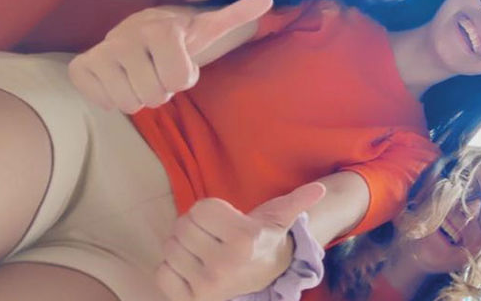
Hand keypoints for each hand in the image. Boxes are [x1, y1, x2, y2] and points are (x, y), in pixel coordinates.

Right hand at [69, 0, 272, 112]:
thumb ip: (235, 16)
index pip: (178, 80)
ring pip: (128, 103)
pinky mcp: (81, 66)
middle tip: (156, 70)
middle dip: (160, 89)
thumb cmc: (177, 38)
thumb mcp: (207, 28)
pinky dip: (112, 98)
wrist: (136, 31)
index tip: (178, 63)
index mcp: (161, 29)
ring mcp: (101, 51)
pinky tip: (118, 78)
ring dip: (138, 95)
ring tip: (139, 74)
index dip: (181, 79)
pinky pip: (102, 102)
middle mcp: (127, 36)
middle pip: (153, 96)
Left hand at [157, 183, 328, 300]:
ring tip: (203, 252)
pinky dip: (171, 269)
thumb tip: (319, 190)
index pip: (200, 208)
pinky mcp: (190, 299)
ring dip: (182, 247)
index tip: (226, 223)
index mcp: (245, 239)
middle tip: (212, 237)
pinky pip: (161, 272)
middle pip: (182, 226)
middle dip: (194, 228)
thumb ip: (298, 201)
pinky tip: (192, 269)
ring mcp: (207, 284)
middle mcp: (225, 263)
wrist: (262, 277)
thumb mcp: (281, 219)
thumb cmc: (264, 240)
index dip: (211, 212)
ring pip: (170, 248)